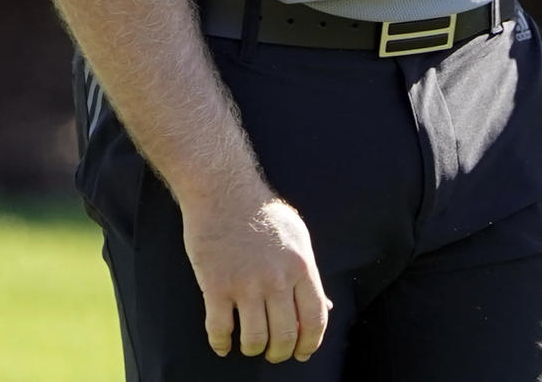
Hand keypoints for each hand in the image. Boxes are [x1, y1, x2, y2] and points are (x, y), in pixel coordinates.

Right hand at [181, 186, 331, 362]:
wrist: (222, 188)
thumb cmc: (260, 210)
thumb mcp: (296, 235)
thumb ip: (308, 272)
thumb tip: (325, 306)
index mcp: (300, 265)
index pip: (315, 319)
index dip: (310, 343)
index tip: (302, 352)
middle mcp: (276, 279)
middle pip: (284, 336)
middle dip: (280, 353)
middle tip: (273, 352)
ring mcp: (245, 284)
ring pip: (254, 340)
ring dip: (253, 349)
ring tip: (250, 343)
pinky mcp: (216, 286)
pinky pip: (219, 331)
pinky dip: (221, 344)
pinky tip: (223, 343)